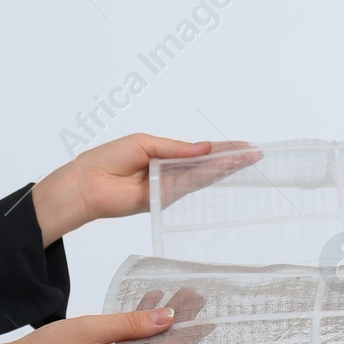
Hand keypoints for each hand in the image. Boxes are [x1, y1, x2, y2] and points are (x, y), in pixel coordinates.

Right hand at [0, 287, 213, 343]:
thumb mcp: (90, 330)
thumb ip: (131, 325)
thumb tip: (169, 318)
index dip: (188, 335)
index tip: (211, 318)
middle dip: (177, 322)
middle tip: (195, 295)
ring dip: (159, 322)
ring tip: (178, 296)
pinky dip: (140, 330)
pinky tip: (151, 307)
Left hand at [31, 134, 260, 243]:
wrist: (87, 183)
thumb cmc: (108, 159)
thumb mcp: (146, 144)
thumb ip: (176, 149)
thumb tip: (205, 148)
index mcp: (166, 157)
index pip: (200, 152)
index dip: (222, 149)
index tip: (244, 145)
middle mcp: (171, 173)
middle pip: (207, 165)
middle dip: (232, 159)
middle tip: (257, 153)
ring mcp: (169, 187)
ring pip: (204, 176)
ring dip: (227, 167)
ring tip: (248, 159)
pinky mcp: (164, 199)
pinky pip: (190, 185)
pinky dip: (208, 175)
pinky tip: (225, 168)